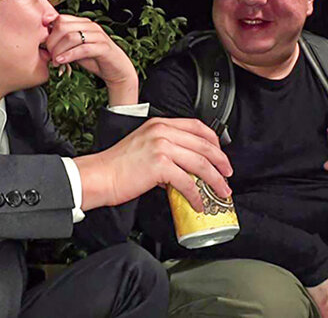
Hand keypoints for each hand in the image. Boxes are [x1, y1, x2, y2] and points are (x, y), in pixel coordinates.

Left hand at [45, 14, 137, 104]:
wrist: (116, 70)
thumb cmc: (95, 59)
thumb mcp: (75, 49)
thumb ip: (63, 43)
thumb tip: (44, 43)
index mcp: (83, 23)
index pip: (60, 19)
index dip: (49, 31)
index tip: (43, 44)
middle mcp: (90, 26)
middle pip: (63, 27)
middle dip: (52, 42)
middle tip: (50, 55)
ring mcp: (98, 36)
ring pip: (71, 37)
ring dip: (59, 51)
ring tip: (56, 61)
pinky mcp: (103, 48)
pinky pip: (82, 49)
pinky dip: (69, 55)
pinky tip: (62, 62)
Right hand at [74, 118, 232, 211]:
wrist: (99, 175)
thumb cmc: (117, 165)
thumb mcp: (144, 144)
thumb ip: (165, 147)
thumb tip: (185, 165)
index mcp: (159, 124)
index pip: (197, 127)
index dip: (215, 142)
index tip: (221, 156)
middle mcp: (162, 131)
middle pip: (204, 145)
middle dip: (221, 162)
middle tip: (227, 175)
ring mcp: (161, 147)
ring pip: (201, 163)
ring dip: (215, 180)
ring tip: (221, 191)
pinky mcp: (160, 165)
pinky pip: (187, 182)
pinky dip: (196, 195)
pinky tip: (198, 203)